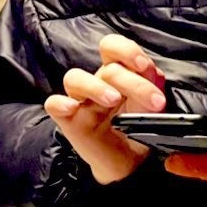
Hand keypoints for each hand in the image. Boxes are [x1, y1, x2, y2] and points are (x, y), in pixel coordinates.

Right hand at [44, 34, 166, 183]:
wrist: (129, 160)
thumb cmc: (138, 125)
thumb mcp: (151, 104)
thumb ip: (152, 84)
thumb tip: (152, 73)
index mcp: (119, 72)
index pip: (114, 47)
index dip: (127, 50)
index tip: (144, 66)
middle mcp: (99, 81)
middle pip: (107, 68)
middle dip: (133, 83)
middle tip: (153, 102)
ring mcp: (81, 99)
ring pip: (74, 78)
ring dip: (96, 87)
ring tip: (113, 100)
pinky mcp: (68, 119)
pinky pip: (54, 104)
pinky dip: (61, 103)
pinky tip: (73, 108)